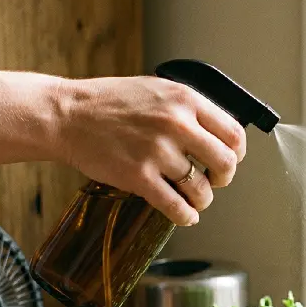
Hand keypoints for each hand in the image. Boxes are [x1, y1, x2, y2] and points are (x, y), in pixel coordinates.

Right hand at [51, 75, 246, 225]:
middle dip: (223, 179)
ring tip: (192, 198)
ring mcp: (157, 152)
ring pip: (201, 190)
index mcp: (185, 99)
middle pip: (226, 164)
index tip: (230, 160)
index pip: (234, 133)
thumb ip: (188, 109)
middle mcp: (176, 124)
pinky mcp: (139, 177)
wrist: (68, 115)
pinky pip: (176, 207)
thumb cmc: (111, 103)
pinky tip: (185, 215)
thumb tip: (218, 134)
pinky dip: (186, 216)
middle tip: (214, 181)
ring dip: (201, 200)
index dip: (237, 153)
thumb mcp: (157, 90)